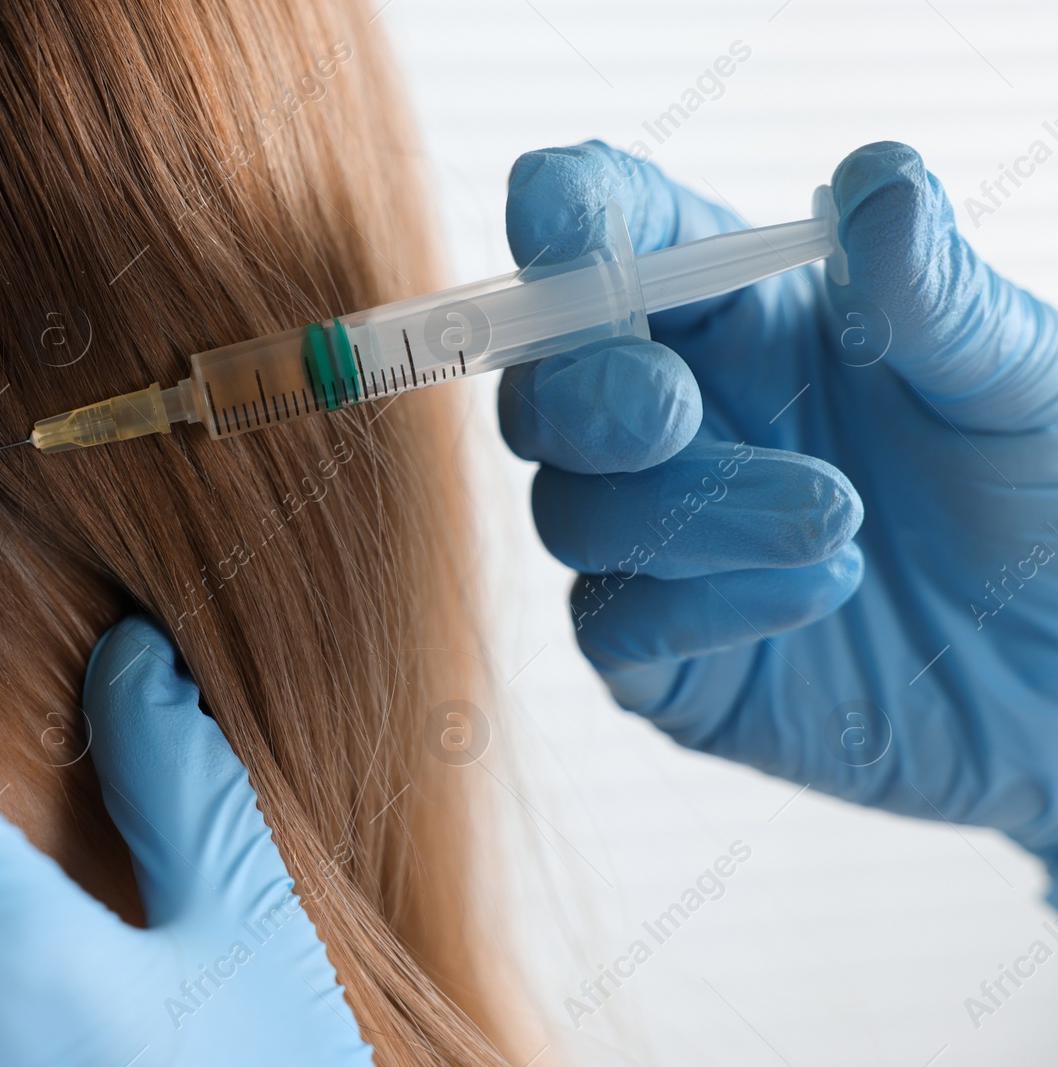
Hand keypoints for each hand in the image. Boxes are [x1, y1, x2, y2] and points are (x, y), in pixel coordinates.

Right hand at [499, 141, 1057, 896]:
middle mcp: (675, 414)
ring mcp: (654, 535)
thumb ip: (936, 295)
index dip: (563, 215)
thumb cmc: (1045, 494)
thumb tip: (876, 177)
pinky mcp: (655, 647)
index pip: (610, 228)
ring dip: (689, 513)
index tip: (567, 237)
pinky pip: (609, 621)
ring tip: (840, 527)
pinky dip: (705, 607)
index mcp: (740, 308)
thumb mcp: (1022, 384)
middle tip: (673, 415)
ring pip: (571, 508)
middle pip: (545, 385)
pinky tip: (825, 595)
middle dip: (586, 393)